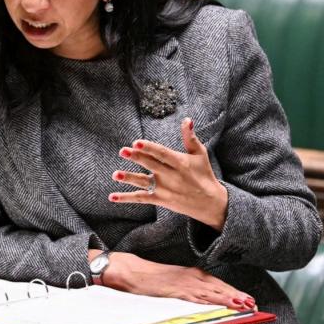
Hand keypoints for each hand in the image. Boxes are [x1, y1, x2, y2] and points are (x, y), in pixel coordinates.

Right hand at [101, 251, 255, 310]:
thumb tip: (202, 299)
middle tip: (254, 306)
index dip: (234, 293)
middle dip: (238, 297)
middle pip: (220, 288)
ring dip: (230, 299)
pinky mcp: (176, 290)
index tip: (248, 300)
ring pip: (213, 292)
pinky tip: (221, 305)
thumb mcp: (173, 282)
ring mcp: (185, 283)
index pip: (218, 284)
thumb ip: (188, 289)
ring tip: (245, 306)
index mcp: (193, 274)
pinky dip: (211, 301)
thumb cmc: (150, 278)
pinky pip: (197, 297)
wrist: (131, 271)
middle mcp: (192, 277)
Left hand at [109, 116, 227, 228]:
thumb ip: (190, 137)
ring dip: (129, 178)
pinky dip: (126, 198)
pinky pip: (141, 198)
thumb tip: (187, 119)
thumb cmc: (204, 174)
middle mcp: (171, 176)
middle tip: (122, 151)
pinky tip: (112, 196)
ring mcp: (165, 189)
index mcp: (180, 163)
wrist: (211, 203)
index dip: (149, 148)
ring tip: (115, 174)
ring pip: (143, 182)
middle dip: (137, 158)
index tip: (137, 143)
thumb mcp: (200, 154)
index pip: (162, 154)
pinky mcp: (161, 200)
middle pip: (151, 165)